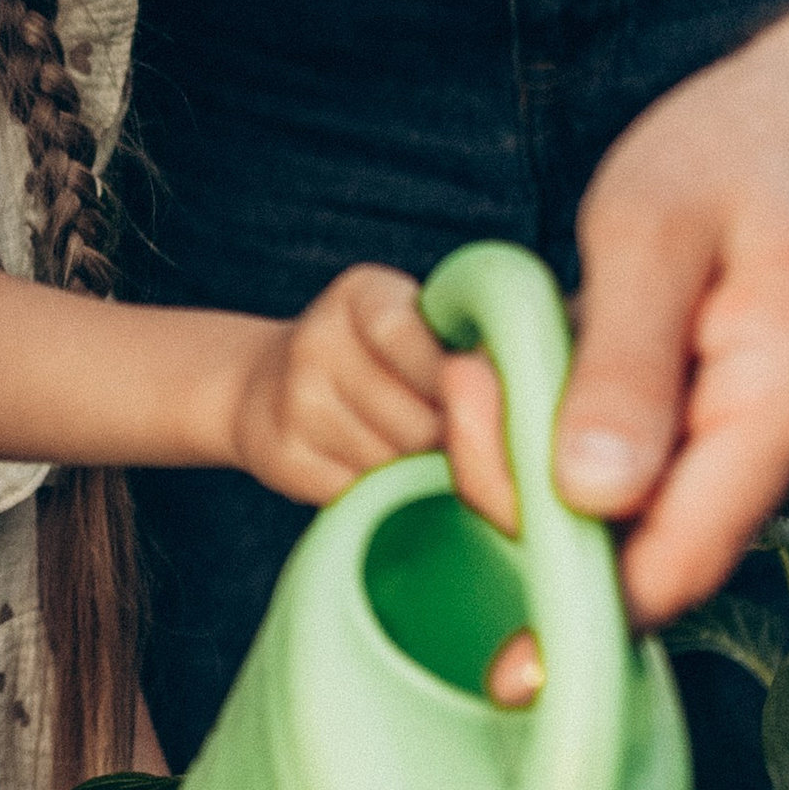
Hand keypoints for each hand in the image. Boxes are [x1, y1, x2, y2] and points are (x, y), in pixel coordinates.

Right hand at [224, 264, 501, 510]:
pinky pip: (358, 492)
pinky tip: (378, 471)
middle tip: (463, 442)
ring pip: (393, 462)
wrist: (262, 387)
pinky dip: (381, 493)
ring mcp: (294, 400)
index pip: (410, 338)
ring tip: (417, 453)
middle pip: (416, 419)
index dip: (456, 382)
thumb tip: (526, 394)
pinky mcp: (281, 456)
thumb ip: (457, 346)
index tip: (485, 402)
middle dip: (450, 441)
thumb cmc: (373, 358)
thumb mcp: (408, 324)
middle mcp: (316, 340)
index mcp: (359, 296)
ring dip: (418, 470)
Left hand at [550, 19, 788, 628]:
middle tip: (467, 384)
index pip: (680, 565)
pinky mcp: (744, 450)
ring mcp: (777, 461)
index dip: (577, 608)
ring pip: (637, 524)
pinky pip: (646, 485)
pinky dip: (575, 447)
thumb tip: (591, 498)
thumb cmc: (727, 154)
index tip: (489, 611)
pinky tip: (546, 368)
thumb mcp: (647, 230)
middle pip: (647, 557)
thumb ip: (620, 363)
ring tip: (499, 360)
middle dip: (533, 503)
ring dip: (545, 469)